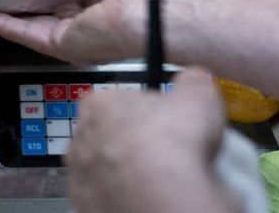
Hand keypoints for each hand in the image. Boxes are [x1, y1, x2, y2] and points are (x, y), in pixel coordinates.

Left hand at [67, 69, 233, 212]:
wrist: (163, 195)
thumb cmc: (173, 139)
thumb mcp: (198, 95)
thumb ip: (193, 82)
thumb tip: (195, 79)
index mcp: (98, 105)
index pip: (116, 102)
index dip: (143, 112)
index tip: (165, 123)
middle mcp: (80, 140)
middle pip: (108, 136)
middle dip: (132, 143)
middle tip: (165, 152)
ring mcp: (80, 178)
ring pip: (105, 171)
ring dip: (126, 173)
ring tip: (160, 180)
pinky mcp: (86, 208)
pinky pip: (106, 199)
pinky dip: (124, 198)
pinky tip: (148, 198)